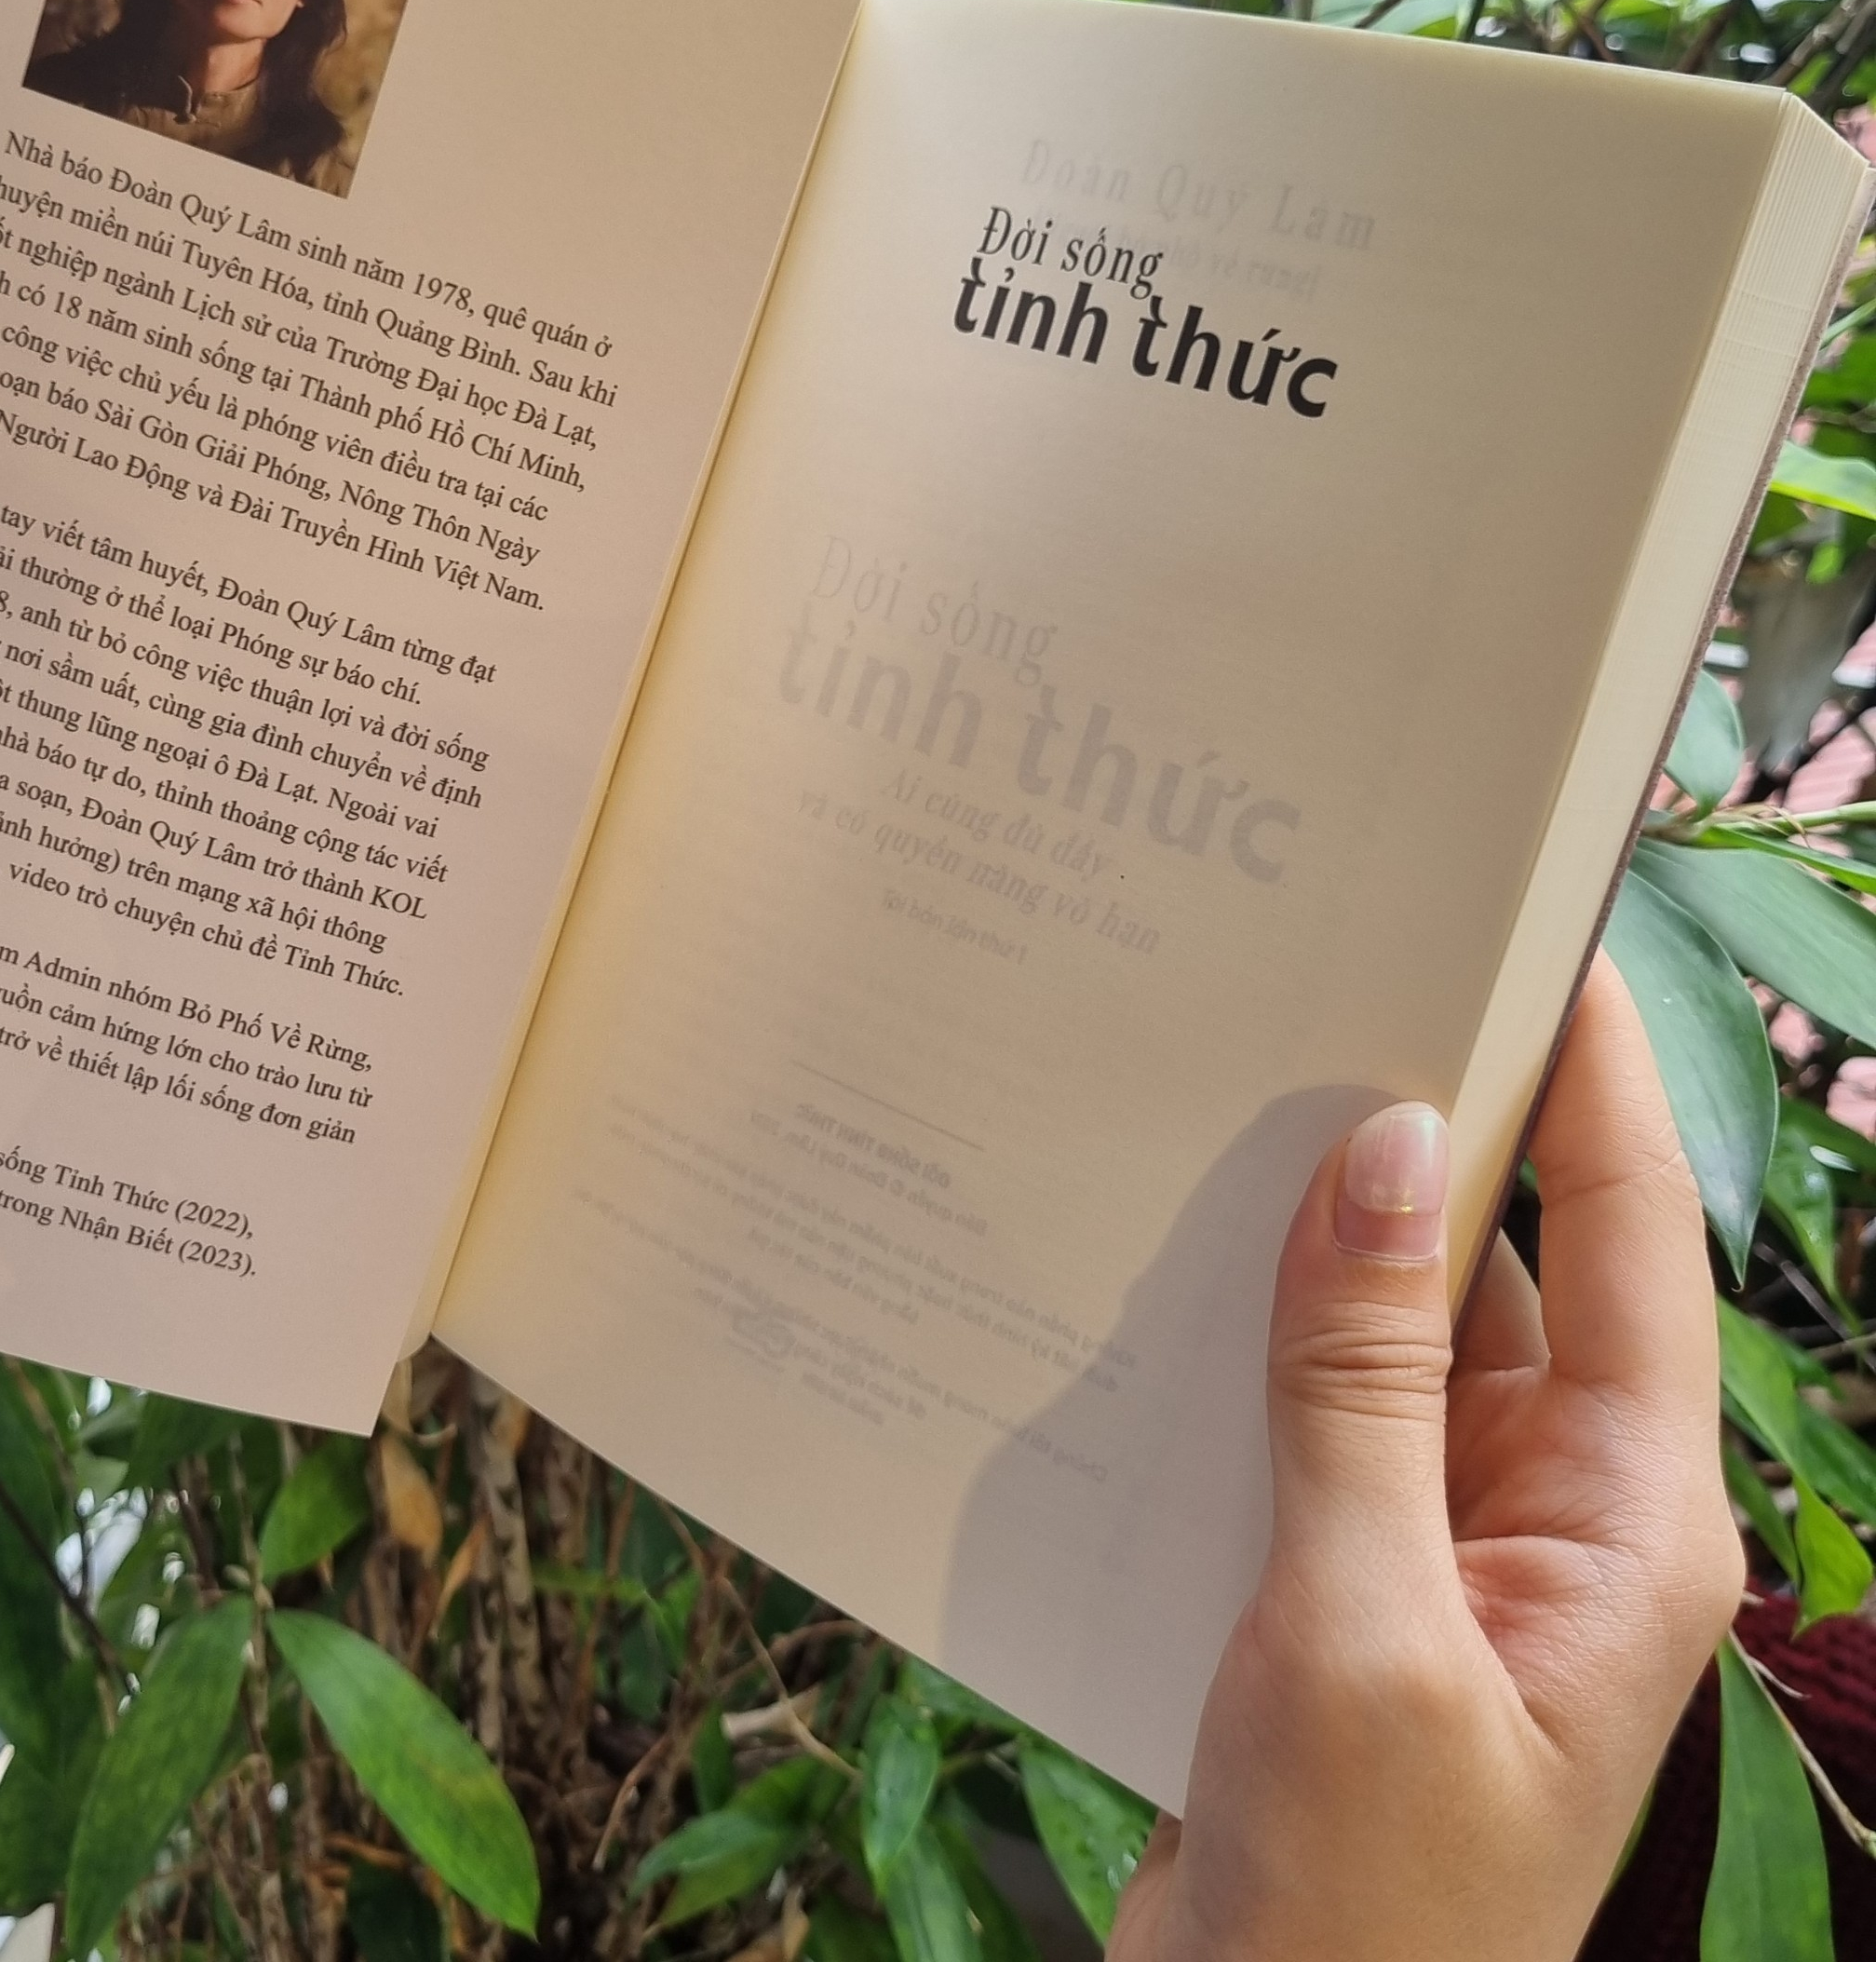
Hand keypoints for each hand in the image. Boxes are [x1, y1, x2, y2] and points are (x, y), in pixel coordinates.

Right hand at [1108, 956, 1741, 1961]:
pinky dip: (1256, 1336)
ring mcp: (1451, 1546)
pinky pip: (1320, 1411)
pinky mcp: (1353, 1578)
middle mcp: (1554, 1513)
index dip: (1595, 1078)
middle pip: (1513, 1267)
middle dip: (1437, 1131)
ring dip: (1325, 1234)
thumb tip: (1383, 1147)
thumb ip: (1363, 1384)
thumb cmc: (1368, 1902)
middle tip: (1342, 982)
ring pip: (1399, 1333)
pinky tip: (1169, 1271)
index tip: (1535, 935)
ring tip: (1236, 1095)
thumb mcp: (1361, 1626)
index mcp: (1625, 1522)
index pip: (1631, 1242)